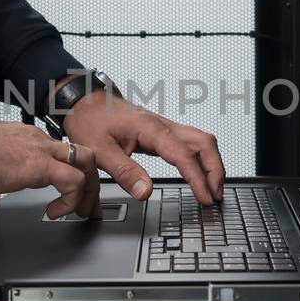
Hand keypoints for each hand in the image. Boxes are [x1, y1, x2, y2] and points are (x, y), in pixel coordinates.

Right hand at [0, 122, 100, 220]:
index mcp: (25, 141)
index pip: (60, 154)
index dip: (70, 177)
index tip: (68, 197)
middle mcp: (37, 141)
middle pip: (82, 154)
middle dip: (91, 183)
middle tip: (88, 207)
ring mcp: (40, 151)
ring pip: (86, 162)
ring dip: (87, 192)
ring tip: (79, 212)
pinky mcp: (39, 165)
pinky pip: (73, 181)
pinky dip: (71, 200)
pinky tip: (55, 212)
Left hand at [61, 92, 225, 205]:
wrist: (84, 103)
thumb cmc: (90, 121)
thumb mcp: (100, 150)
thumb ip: (124, 172)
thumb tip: (145, 192)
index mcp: (150, 128)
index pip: (184, 154)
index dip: (198, 178)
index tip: (205, 197)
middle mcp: (163, 125)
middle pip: (204, 143)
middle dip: (215, 169)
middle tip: (215, 195)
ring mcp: (164, 128)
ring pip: (201, 141)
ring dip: (211, 164)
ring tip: (212, 189)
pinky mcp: (162, 132)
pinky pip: (190, 143)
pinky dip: (200, 159)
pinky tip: (198, 174)